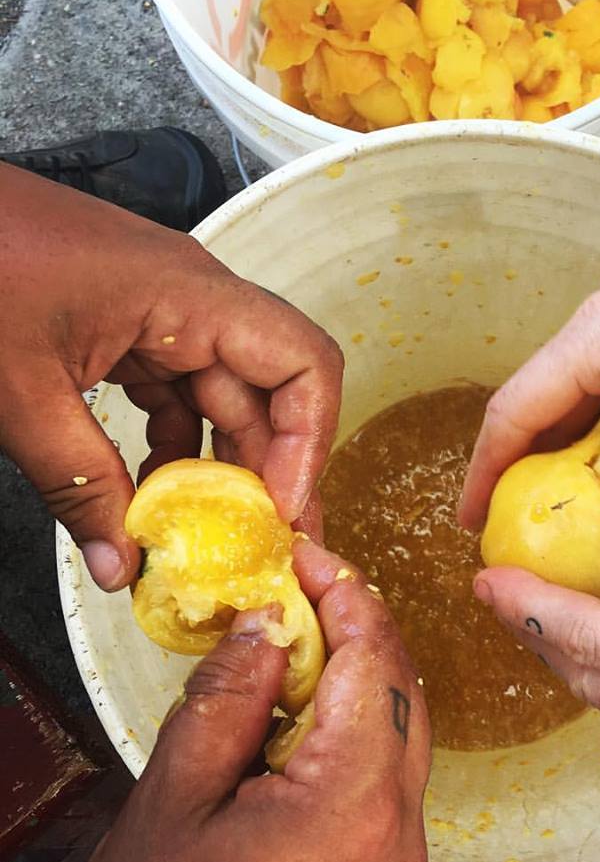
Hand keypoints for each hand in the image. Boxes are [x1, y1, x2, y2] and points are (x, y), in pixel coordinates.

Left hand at [0, 164, 342, 589]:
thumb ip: (78, 485)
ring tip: (208, 536)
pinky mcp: (135, 330)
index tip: (282, 509)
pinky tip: (156, 497)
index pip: (304, 363)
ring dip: (220, 470)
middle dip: (270, 475)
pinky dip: (175, 451)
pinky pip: (178, 398)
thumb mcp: (20, 390)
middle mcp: (196, 303)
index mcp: (190, 296)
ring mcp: (166, 315)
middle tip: (264, 548)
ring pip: (224, 402)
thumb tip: (120, 565)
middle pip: (270, 394)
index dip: (309, 442)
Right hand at [58, 541, 430, 861]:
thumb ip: (227, 699)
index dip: (345, 597)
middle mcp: (396, 833)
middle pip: (400, 689)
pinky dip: (358, 723)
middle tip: (307, 587)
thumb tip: (268, 623)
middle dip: (358, 626)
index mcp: (352, 808)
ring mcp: (397, 858)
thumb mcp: (172, 803)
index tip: (310, 559)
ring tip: (302, 637)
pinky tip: (310, 707)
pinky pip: (388, 770)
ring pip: (401, 727)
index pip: (372, 665)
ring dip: (359, 671)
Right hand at [459, 252, 599, 540]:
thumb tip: (595, 541)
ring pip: (575, 389)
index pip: (516, 408)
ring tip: (550, 507)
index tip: (471, 520)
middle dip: (520, 462)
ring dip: (561, 447)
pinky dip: (597, 426)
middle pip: (540, 396)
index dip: (485, 471)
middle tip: (509, 523)